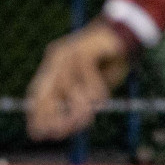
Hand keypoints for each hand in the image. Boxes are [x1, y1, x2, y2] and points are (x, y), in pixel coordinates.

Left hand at [25, 20, 130, 139]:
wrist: (129, 31)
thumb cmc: (112, 61)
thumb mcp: (94, 86)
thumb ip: (81, 100)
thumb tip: (71, 123)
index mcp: (54, 67)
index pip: (37, 93)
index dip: (36, 114)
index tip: (37, 134)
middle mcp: (57, 58)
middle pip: (44, 91)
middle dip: (49, 116)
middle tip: (57, 134)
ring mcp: (68, 51)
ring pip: (65, 86)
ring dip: (77, 107)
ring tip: (86, 120)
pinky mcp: (83, 47)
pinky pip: (84, 72)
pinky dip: (94, 89)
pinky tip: (102, 100)